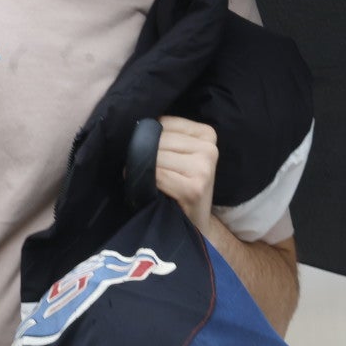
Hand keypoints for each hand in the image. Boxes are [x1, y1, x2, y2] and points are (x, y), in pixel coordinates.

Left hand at [154, 115, 217, 232]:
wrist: (194, 224)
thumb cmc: (180, 185)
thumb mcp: (179, 154)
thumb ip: (165, 135)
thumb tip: (136, 124)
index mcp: (207, 134)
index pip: (163, 122)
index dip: (149, 138)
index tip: (155, 155)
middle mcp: (210, 148)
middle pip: (159, 138)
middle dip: (145, 153)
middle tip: (148, 171)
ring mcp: (204, 168)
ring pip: (156, 155)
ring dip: (144, 168)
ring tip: (152, 181)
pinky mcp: (194, 188)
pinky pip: (157, 174)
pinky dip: (147, 182)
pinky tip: (154, 190)